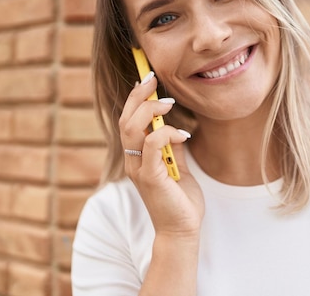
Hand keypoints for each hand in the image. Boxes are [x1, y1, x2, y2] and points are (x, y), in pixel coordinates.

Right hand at [119, 73, 203, 235]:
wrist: (182, 230)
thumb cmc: (179, 199)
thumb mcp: (177, 166)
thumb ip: (171, 147)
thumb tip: (174, 126)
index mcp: (137, 156)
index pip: (128, 120)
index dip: (135, 98)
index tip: (148, 79)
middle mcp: (133, 160)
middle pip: (126, 120)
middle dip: (139, 96)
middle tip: (153, 79)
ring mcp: (139, 169)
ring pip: (132, 129)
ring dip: (150, 111)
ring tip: (169, 103)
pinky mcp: (150, 177)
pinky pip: (152, 146)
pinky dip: (166, 133)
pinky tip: (183, 134)